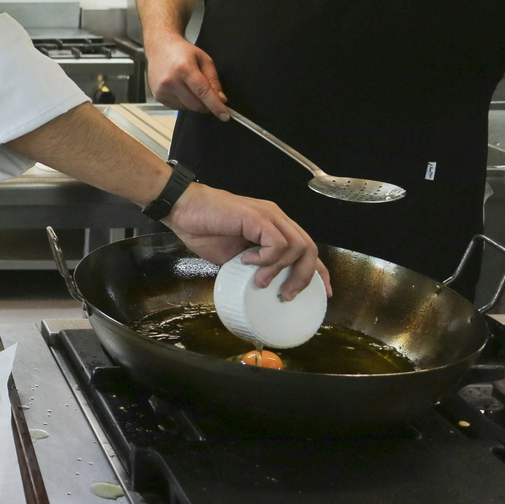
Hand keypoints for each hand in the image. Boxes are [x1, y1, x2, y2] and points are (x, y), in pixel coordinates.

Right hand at [145, 31, 229, 119]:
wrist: (160, 48)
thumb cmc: (183, 52)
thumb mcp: (204, 60)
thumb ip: (214, 80)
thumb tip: (221, 99)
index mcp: (185, 69)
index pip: (203, 92)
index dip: (216, 106)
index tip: (225, 116)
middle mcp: (171, 81)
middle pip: (196, 105)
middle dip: (207, 105)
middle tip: (209, 97)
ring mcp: (163, 90)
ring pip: (187, 108)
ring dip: (194, 103)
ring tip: (190, 86)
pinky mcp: (158, 96)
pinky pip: (178, 107)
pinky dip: (184, 103)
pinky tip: (181, 89)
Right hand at [163, 183, 330, 299]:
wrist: (181, 208)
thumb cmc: (202, 228)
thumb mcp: (233, 257)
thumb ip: (252, 267)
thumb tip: (261, 286)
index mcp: (273, 226)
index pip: (307, 249)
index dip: (319, 272)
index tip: (322, 293)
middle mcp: (276, 218)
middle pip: (310, 249)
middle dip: (304, 277)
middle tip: (286, 295)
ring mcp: (268, 216)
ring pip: (298, 246)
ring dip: (281, 270)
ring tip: (261, 281)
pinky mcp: (257, 217)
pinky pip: (277, 244)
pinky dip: (266, 259)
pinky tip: (247, 261)